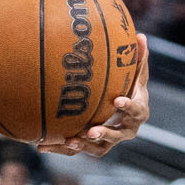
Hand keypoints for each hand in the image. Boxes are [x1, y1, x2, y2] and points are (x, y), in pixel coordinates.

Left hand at [40, 34, 149, 157]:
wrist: (122, 111)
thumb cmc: (130, 88)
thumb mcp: (135, 73)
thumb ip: (138, 58)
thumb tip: (142, 35)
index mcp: (137, 111)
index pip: (137, 110)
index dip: (128, 106)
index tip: (116, 99)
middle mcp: (126, 129)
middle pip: (118, 135)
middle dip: (105, 133)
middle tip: (91, 131)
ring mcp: (110, 139)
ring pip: (99, 147)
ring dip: (83, 145)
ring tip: (69, 140)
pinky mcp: (94, 145)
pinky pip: (78, 150)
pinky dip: (62, 149)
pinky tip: (42, 146)